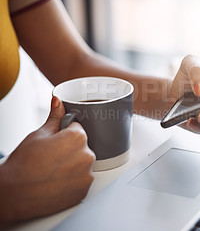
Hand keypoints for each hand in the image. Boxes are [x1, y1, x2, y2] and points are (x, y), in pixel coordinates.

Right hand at [0, 97, 94, 223]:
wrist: (13, 195)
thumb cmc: (22, 165)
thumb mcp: (38, 135)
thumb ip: (54, 117)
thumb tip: (58, 102)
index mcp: (77, 138)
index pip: (78, 129)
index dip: (64, 135)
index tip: (54, 143)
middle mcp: (87, 156)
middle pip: (82, 148)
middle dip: (69, 151)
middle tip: (50, 159)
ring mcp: (87, 175)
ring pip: (83, 165)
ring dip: (72, 167)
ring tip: (52, 172)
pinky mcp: (84, 191)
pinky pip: (82, 181)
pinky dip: (72, 182)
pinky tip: (57, 182)